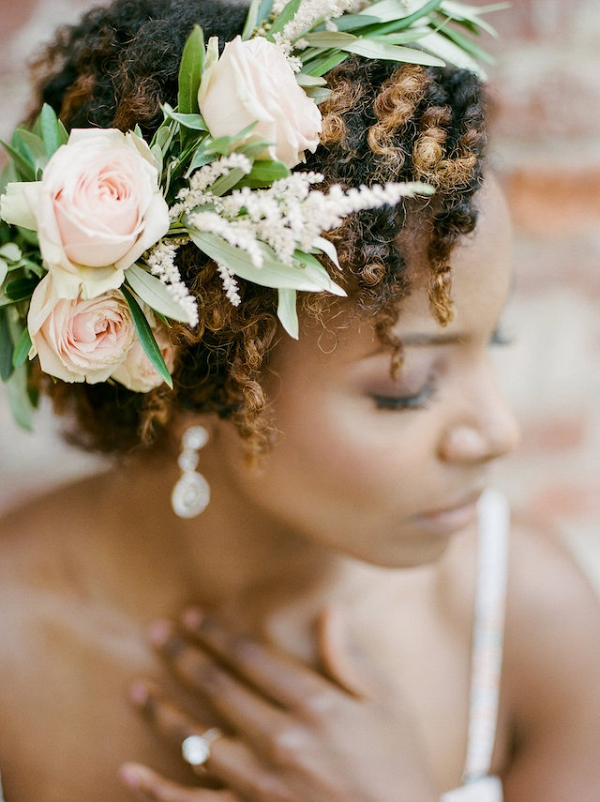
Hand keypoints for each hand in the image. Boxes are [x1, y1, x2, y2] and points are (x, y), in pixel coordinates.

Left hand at [120, 607, 438, 801]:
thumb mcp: (386, 702)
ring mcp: (262, 783)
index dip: (216, 634)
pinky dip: (158, 791)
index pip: (251, 658)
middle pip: (218, 689)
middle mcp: (281, 739)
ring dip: (162, 712)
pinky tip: (130, 772)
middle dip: (182, 656)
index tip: (190, 616)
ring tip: (136, 689)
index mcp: (314, 704)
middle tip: (155, 634)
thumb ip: (349, 655)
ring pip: (197, 742)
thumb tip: (330, 608)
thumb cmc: (397, 764)